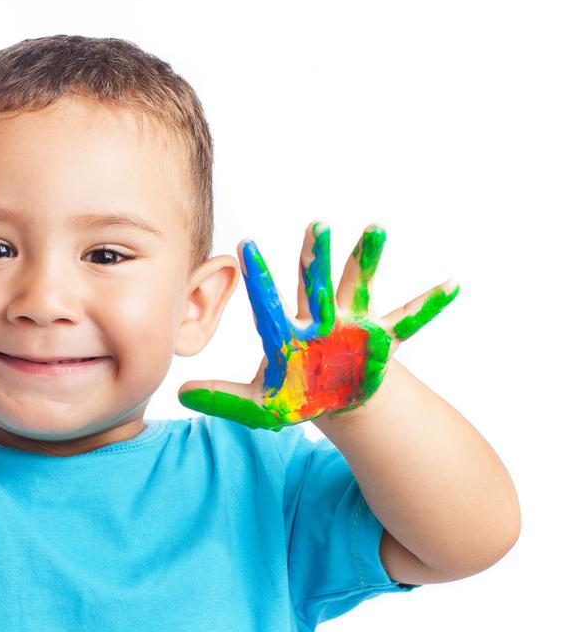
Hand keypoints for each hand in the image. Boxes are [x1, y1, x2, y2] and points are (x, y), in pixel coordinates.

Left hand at [178, 222, 458, 430]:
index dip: (258, 276)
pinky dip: (430, 304)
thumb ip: (223, 399)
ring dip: (367, 258)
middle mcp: (318, 319)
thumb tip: (178, 394)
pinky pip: (409, 319)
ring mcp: (351, 325)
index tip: (244, 244)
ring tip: (376, 228)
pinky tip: (452, 283)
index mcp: (286, 333)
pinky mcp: (380, 339)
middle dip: (315, 257)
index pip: (267, 302)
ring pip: (359, 286)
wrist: (338, 400)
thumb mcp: (260, 405)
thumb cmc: (299, 397)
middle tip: (314, 226)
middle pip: (314, 284)